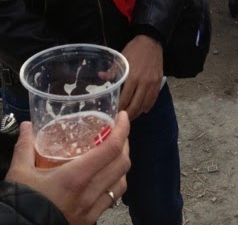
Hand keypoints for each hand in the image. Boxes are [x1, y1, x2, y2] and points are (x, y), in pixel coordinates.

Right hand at [5, 112, 129, 224]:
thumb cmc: (23, 204)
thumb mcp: (20, 173)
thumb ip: (25, 147)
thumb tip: (26, 126)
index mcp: (76, 177)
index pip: (111, 149)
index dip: (122, 129)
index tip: (122, 116)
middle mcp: (89, 193)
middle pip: (122, 164)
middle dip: (125, 144)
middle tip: (118, 131)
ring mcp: (92, 210)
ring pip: (121, 184)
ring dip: (121, 165)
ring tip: (114, 153)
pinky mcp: (89, 222)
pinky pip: (111, 200)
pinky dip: (114, 184)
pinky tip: (105, 179)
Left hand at [119, 35, 162, 119]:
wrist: (152, 42)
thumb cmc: (135, 49)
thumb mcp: (122, 58)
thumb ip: (113, 70)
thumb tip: (100, 77)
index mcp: (132, 77)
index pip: (125, 99)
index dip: (119, 109)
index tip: (113, 115)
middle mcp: (143, 83)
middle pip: (135, 105)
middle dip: (128, 115)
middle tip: (121, 120)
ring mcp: (152, 84)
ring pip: (145, 104)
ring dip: (137, 113)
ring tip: (130, 117)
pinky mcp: (158, 83)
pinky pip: (153, 99)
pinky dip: (147, 106)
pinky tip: (142, 110)